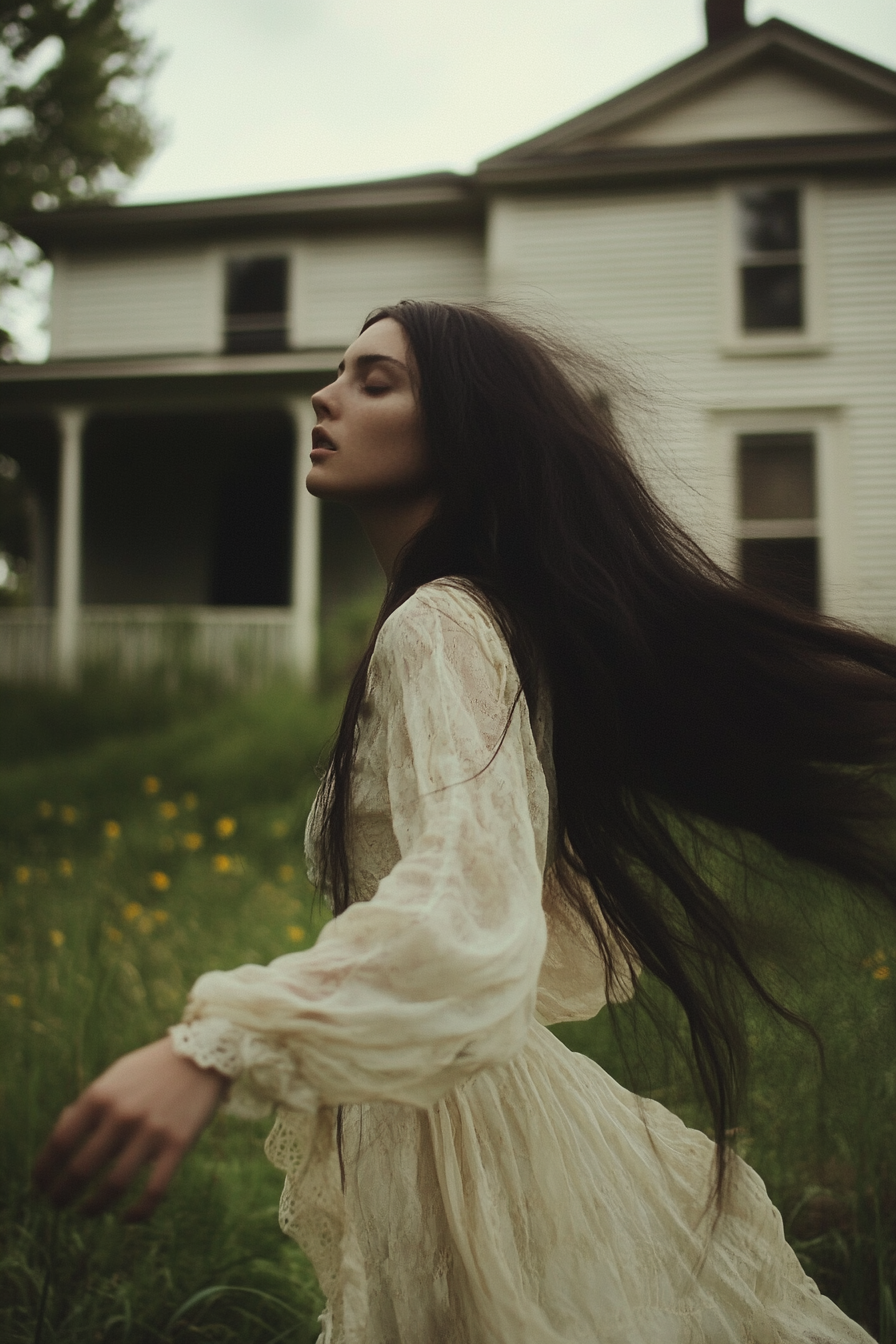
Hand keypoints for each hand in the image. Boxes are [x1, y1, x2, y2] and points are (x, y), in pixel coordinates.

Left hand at [32, 1036, 228, 1221]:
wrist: (202, 1055)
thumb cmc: (151, 1070)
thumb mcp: (114, 1077)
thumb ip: (88, 1105)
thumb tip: (60, 1140)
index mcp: (100, 1095)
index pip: (60, 1142)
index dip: (44, 1170)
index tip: (40, 1186)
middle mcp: (122, 1114)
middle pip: (81, 1169)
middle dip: (63, 1194)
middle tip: (57, 1204)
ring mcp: (151, 1130)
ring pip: (114, 1185)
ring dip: (93, 1206)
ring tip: (85, 1212)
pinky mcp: (178, 1144)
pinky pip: (154, 1191)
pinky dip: (137, 1212)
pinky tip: (126, 1218)